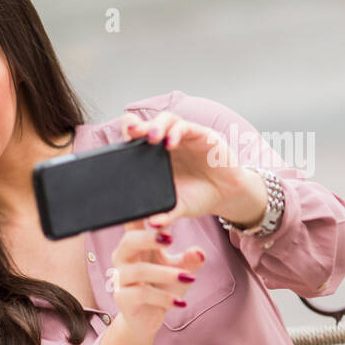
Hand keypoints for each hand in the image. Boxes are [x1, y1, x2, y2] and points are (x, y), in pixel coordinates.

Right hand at [110, 219, 206, 337]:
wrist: (148, 316)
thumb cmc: (161, 285)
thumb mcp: (180, 269)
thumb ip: (190, 259)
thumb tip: (199, 252)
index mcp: (135, 245)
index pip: (133, 223)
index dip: (142, 213)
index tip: (159, 210)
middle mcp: (123, 259)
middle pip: (129, 241)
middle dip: (149, 239)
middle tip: (171, 238)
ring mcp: (120, 279)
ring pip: (139, 271)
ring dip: (166, 273)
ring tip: (190, 278)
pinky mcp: (123, 298)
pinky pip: (142, 294)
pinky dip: (164, 298)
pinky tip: (181, 302)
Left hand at [121, 112, 265, 230]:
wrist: (226, 194)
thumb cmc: (198, 196)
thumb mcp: (179, 208)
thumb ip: (165, 215)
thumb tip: (152, 224)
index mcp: (156, 158)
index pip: (137, 140)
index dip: (127, 138)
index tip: (117, 145)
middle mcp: (168, 144)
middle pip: (149, 126)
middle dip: (139, 127)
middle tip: (131, 133)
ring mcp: (185, 137)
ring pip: (167, 120)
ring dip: (157, 125)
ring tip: (152, 138)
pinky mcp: (203, 135)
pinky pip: (187, 127)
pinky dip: (177, 131)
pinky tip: (171, 142)